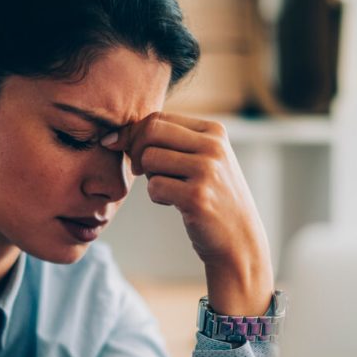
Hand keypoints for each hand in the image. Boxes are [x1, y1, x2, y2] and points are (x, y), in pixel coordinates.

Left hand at [101, 113, 273, 315]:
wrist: (239, 239)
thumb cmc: (212, 197)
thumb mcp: (203, 160)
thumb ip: (171, 141)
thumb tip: (117, 135)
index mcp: (214, 131)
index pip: (159, 118)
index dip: (136, 135)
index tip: (131, 153)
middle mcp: (213, 147)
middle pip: (151, 131)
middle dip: (135, 150)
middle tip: (139, 170)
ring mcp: (207, 171)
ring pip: (149, 159)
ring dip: (150, 177)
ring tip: (168, 189)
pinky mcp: (197, 197)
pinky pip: (154, 187)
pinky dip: (157, 197)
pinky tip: (175, 204)